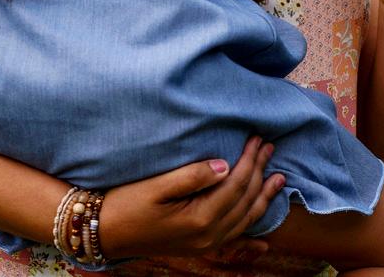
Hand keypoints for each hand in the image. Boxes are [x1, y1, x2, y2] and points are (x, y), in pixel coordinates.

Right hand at [99, 137, 284, 257]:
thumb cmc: (127, 203)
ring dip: (263, 197)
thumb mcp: (157, 185)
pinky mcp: (198, 246)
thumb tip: (225, 165)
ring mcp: (205, 244)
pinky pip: (233, 241)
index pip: (236, 183)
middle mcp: (208, 236)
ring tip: (278, 177)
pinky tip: (264, 243)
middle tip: (269, 146)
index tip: (257, 137)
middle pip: (245, 200)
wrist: (104, 232)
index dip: (250, 160)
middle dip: (260, 172)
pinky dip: (251, 235)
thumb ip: (193, 175)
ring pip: (245, 220)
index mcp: (200, 218)